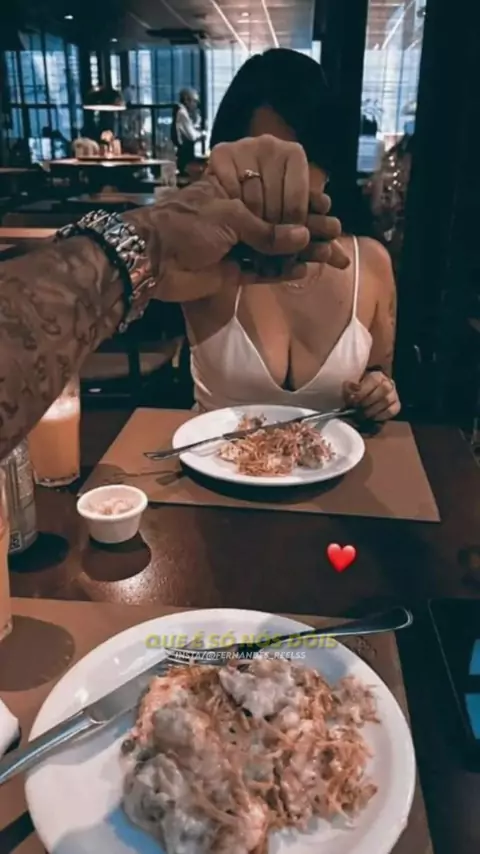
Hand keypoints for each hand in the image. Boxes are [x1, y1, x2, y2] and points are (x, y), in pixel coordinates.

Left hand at [132, 136, 348, 300]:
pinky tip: (304, 270)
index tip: (327, 208)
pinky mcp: (231, 272)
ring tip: (331, 257)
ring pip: (276, 250)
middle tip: (336, 237)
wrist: (151, 258)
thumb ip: (267, 230)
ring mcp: (236, 246)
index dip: (302, 202)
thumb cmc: (186, 224)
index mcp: (235, 193)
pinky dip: (282, 271)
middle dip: (309, 231)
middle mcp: (238, 217)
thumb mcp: (230, 217)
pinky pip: (263, 271)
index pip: (277, 195)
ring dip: (302, 254)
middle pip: (281, 224)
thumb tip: (302, 238)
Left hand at [343, 372, 400, 420]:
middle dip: (368, 400)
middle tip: (358, 408)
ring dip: (373, 409)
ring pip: (387, 400)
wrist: (365, 403)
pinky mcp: (396, 406)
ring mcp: (394, 395)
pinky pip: (392, 410)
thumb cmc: (357, 394)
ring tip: (363, 414)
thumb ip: (350, 387)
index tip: (354, 399)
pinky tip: (372, 418)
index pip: (374, 379)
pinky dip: (381, 415)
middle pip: (384, 388)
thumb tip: (351, 387)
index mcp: (377, 375)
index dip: (364, 390)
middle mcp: (388, 383)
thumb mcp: (352, 388)